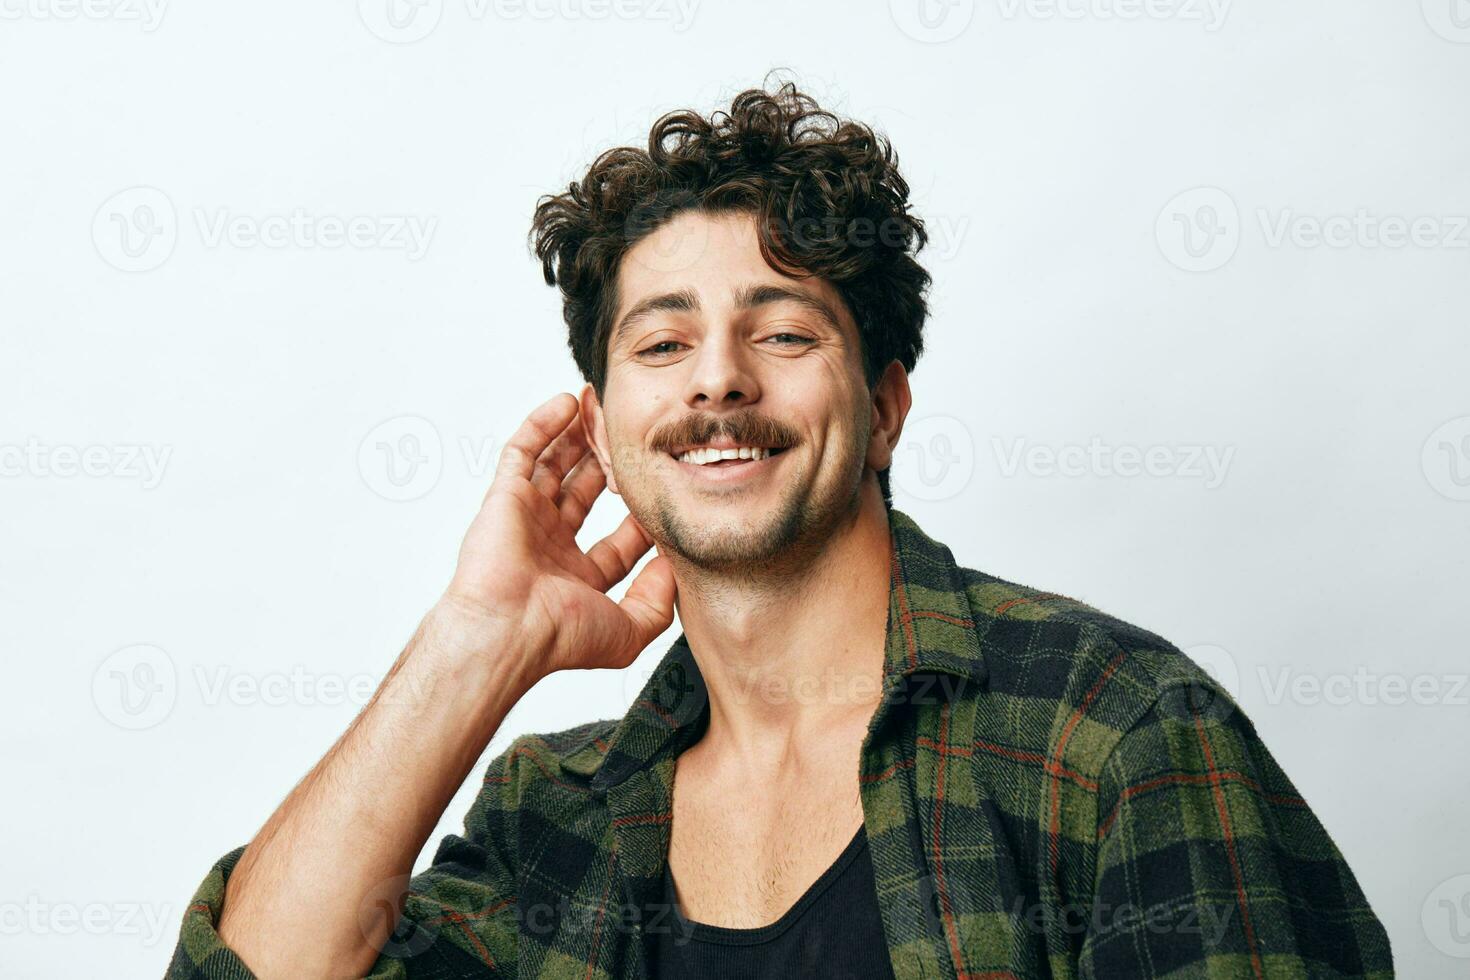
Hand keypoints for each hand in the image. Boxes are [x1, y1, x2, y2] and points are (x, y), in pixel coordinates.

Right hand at [434, 392, 676, 684]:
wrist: (509, 632)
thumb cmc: (561, 638)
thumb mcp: (631, 631)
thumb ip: (660, 600)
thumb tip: (674, 564)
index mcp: (579, 580)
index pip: (619, 542)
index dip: (643, 516)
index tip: (667, 493)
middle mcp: (551, 548)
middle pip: (587, 494)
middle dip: (611, 466)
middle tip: (633, 440)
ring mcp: (527, 520)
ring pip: (556, 466)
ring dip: (578, 436)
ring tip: (601, 407)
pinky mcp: (505, 497)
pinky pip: (523, 451)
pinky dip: (543, 424)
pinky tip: (567, 403)